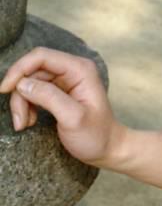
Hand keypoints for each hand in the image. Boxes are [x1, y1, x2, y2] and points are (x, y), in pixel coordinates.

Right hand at [0, 47, 125, 168]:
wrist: (107, 149)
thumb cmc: (96, 135)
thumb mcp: (73, 118)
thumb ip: (49, 97)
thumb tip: (22, 83)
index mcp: (80, 69)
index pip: (42, 56)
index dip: (19, 69)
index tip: (5, 89)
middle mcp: (72, 70)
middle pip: (32, 71)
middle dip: (20, 94)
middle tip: (19, 120)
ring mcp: (65, 80)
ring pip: (29, 83)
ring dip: (21, 103)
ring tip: (24, 124)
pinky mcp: (58, 92)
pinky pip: (33, 92)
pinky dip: (26, 106)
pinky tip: (30, 122)